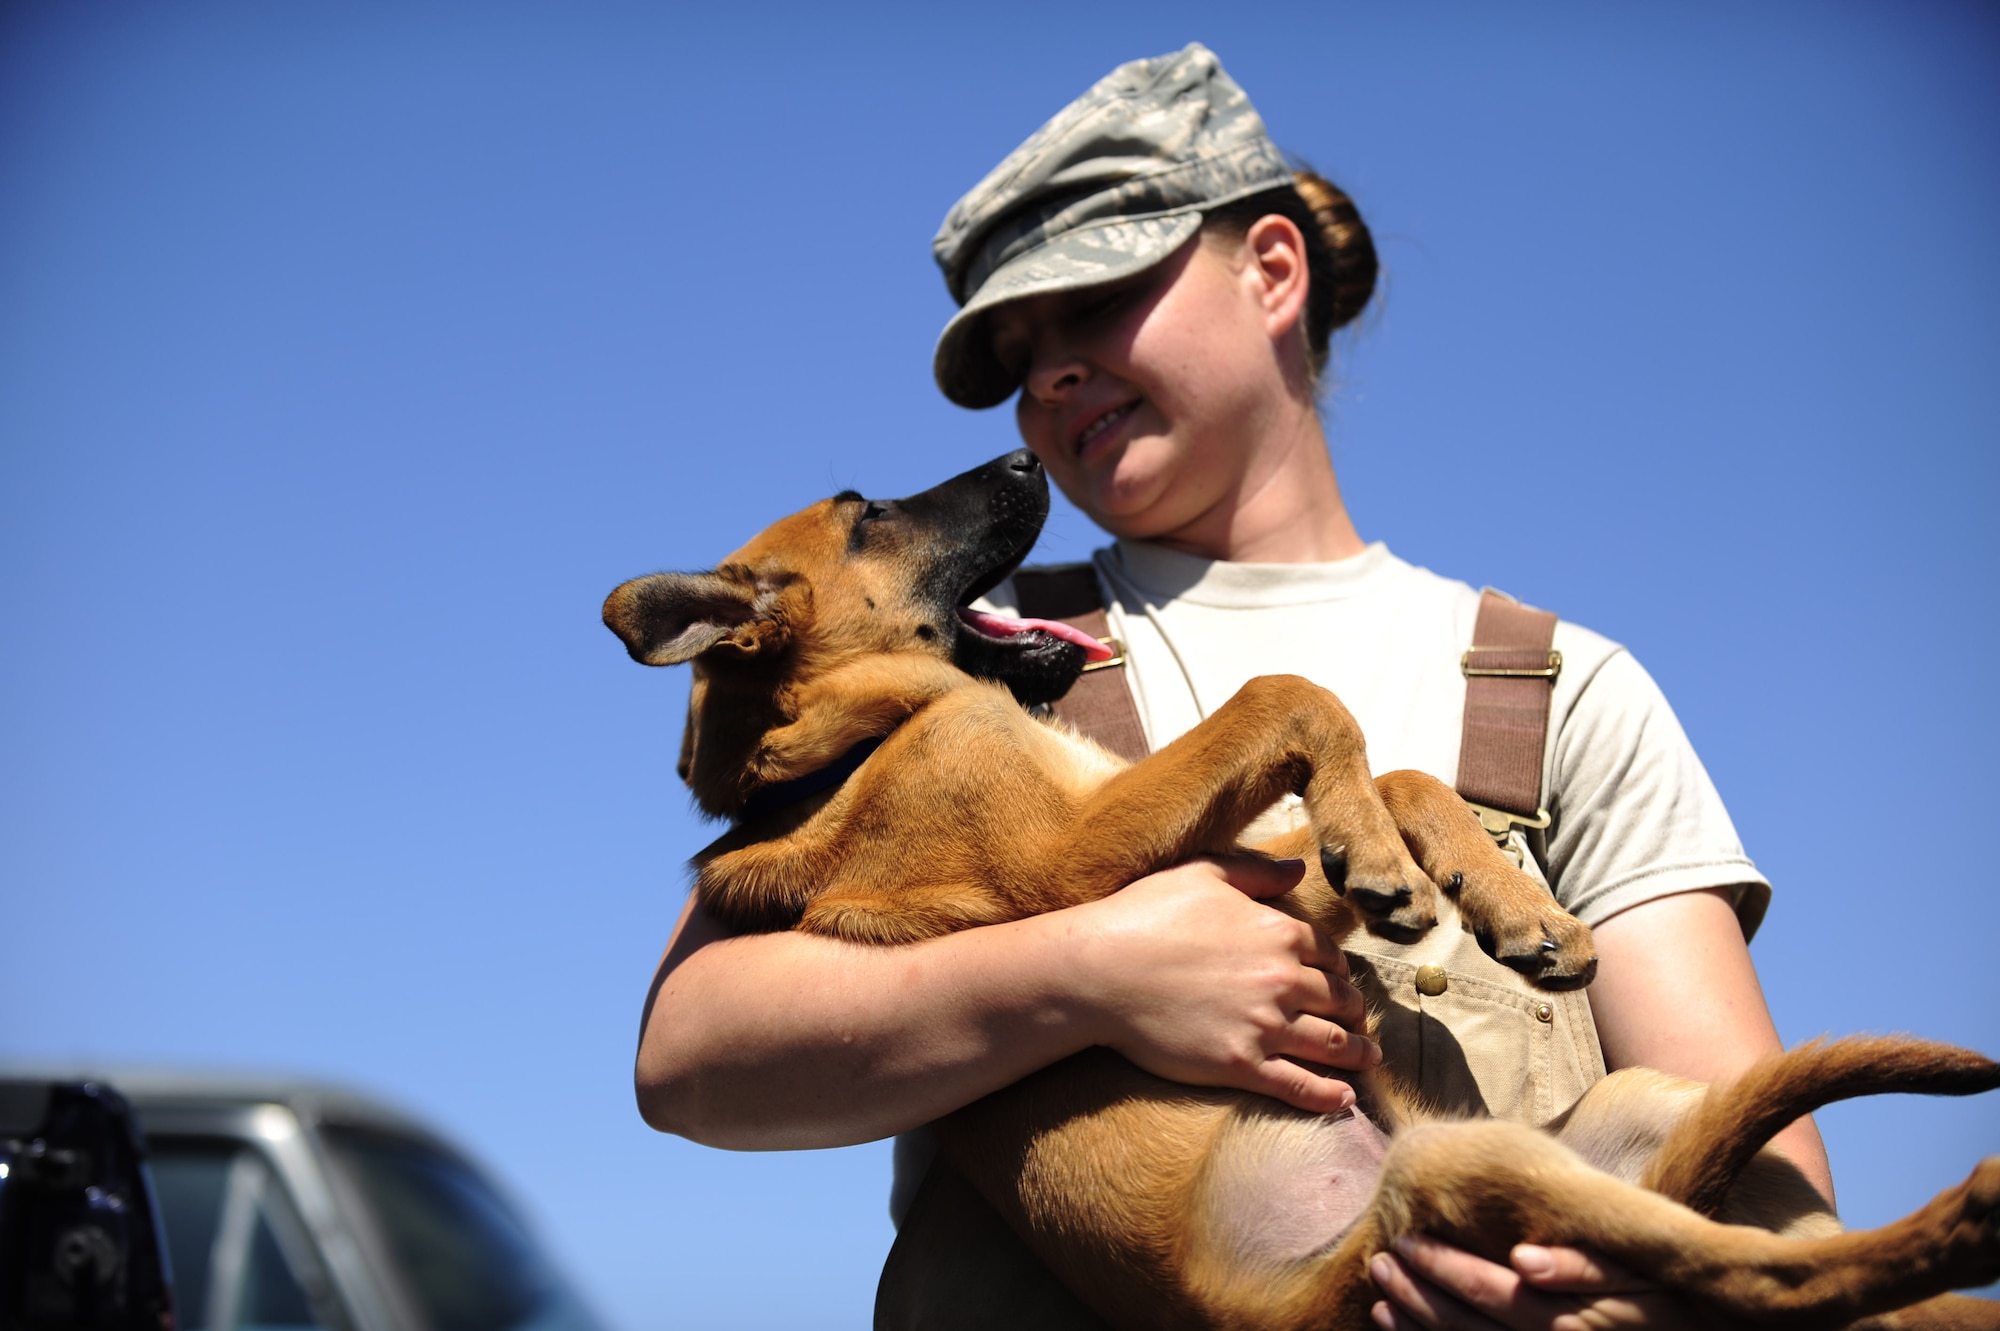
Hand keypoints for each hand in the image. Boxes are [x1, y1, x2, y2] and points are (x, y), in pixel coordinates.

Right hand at [1065, 854, 1376, 1113]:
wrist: (1099, 970)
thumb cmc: (1144, 915)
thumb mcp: (1203, 874)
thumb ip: (1257, 872)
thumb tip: (1300, 870)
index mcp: (1280, 931)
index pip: (1331, 956)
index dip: (1339, 970)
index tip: (1340, 982)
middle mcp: (1283, 979)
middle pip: (1340, 1001)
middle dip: (1356, 1013)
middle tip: (1360, 1023)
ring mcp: (1265, 1026)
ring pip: (1332, 1045)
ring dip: (1359, 1054)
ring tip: (1369, 1061)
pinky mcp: (1241, 1065)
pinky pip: (1301, 1086)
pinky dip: (1331, 1096)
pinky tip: (1346, 1100)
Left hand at [1369, 1236, 1699, 1329]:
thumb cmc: (1673, 1304)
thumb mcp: (1642, 1278)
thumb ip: (1586, 1267)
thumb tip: (1524, 1257)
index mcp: (1568, 1320)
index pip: (1491, 1290)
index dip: (1443, 1266)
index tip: (1405, 1239)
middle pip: (1468, 1326)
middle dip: (1417, 1295)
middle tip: (1379, 1262)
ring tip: (1381, 1303)